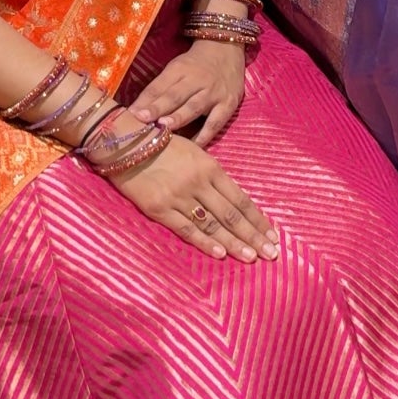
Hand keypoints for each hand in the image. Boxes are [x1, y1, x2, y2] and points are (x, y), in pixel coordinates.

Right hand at [110, 132, 278, 262]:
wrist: (125, 141)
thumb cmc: (161, 144)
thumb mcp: (194, 152)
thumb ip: (212, 176)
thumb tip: (231, 200)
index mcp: (210, 167)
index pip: (240, 199)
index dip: (257, 219)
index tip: (272, 234)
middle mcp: (199, 183)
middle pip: (231, 215)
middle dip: (253, 236)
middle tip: (271, 254)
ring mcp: (179, 196)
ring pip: (213, 225)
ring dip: (234, 243)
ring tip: (252, 257)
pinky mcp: (159, 208)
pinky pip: (186, 229)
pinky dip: (205, 242)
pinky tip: (221, 254)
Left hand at [131, 40, 245, 145]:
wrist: (226, 49)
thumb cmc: (195, 64)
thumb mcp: (176, 68)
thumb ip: (159, 89)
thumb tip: (137, 111)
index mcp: (180, 69)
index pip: (160, 85)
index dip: (145, 100)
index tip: (131, 113)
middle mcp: (197, 80)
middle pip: (176, 95)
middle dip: (159, 108)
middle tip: (143, 119)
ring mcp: (214, 93)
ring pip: (194, 107)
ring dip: (179, 118)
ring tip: (165, 128)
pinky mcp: (229, 104)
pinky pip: (216, 122)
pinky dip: (205, 135)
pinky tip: (194, 146)